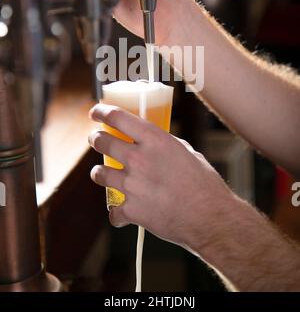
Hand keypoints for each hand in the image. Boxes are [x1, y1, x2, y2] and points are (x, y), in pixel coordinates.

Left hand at [88, 103, 234, 249]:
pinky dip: (117, 212)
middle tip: (96, 139)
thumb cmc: (204, 184)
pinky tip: (122, 212)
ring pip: (99, 173)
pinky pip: (113, 209)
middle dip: (95, 139)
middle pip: (102, 142)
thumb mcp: (186, 152)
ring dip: (100, 173)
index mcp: (154, 140)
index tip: (95, 112)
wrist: (210, 218)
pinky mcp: (131, 210)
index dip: (102, 111)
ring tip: (103, 174)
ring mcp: (132, 185)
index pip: (117, 117)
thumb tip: (153, 143)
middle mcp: (139, 159)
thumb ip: (165, 145)